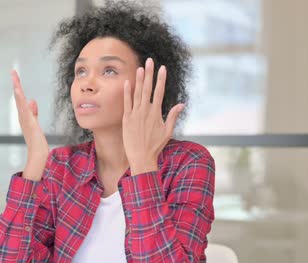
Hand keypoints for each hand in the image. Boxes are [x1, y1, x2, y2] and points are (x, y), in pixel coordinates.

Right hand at [11, 70, 48, 179]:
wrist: (37, 152)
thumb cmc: (36, 140)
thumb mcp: (35, 122)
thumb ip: (33, 111)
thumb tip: (31, 100)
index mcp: (24, 115)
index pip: (20, 98)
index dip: (18, 87)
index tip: (15, 76)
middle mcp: (22, 115)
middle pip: (18, 96)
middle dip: (16, 83)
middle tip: (13, 71)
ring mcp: (25, 118)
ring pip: (20, 100)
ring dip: (17, 88)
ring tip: (14, 77)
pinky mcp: (29, 121)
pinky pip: (24, 108)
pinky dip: (21, 99)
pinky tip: (20, 91)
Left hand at [122, 58, 184, 174]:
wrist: (141, 157)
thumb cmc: (155, 145)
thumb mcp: (168, 131)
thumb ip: (173, 116)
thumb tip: (181, 104)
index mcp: (156, 113)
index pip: (159, 92)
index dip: (161, 79)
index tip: (163, 68)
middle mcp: (145, 111)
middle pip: (148, 89)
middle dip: (150, 74)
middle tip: (150, 61)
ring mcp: (135, 114)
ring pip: (137, 93)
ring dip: (139, 80)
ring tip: (140, 67)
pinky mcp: (126, 119)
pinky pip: (126, 103)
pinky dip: (127, 92)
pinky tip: (127, 82)